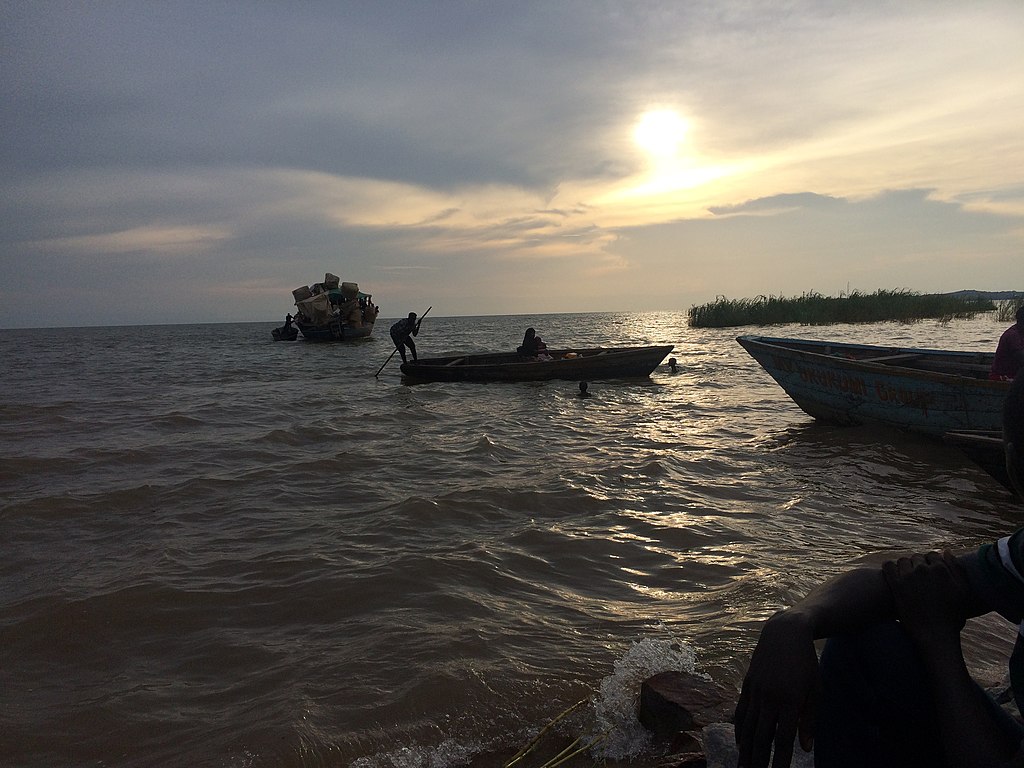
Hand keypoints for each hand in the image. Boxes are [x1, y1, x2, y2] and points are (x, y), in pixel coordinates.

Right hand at [735, 611, 819, 767]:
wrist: (784, 632)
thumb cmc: (806, 662)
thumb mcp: (816, 689)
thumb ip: (810, 720)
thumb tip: (805, 748)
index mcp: (790, 700)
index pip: (782, 739)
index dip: (780, 762)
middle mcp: (769, 697)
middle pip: (760, 737)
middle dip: (758, 761)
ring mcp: (755, 690)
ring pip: (748, 727)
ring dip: (745, 751)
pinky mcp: (747, 684)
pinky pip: (741, 711)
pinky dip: (739, 729)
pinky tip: (740, 744)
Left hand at [882, 551, 969, 645]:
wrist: (935, 635)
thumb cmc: (952, 615)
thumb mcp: (963, 591)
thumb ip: (957, 568)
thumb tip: (946, 551)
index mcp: (941, 569)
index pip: (932, 555)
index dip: (931, 565)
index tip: (930, 575)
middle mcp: (924, 569)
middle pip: (917, 558)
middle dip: (918, 566)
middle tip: (919, 581)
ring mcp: (908, 577)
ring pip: (902, 561)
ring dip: (904, 567)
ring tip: (908, 580)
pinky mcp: (896, 585)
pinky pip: (887, 566)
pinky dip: (890, 568)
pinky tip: (894, 577)